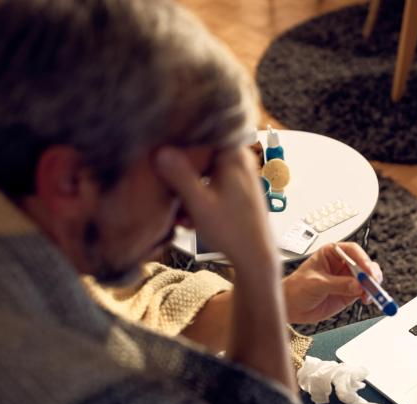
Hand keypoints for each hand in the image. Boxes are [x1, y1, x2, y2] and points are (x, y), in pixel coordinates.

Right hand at [154, 146, 275, 272]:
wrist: (255, 257)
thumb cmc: (232, 231)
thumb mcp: (199, 203)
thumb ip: (179, 175)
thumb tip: (161, 150)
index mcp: (234, 156)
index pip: (202, 133)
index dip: (181, 141)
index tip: (164, 150)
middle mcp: (240, 160)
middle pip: (201, 154)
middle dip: (182, 173)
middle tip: (169, 191)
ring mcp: (239, 175)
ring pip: (204, 172)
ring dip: (188, 191)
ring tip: (182, 214)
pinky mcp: (237, 189)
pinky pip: (211, 185)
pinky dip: (199, 198)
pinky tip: (191, 219)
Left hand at [283, 242, 381, 323]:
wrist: (291, 306)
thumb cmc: (297, 288)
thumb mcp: (316, 283)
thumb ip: (337, 284)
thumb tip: (356, 285)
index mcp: (331, 253)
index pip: (352, 250)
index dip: (362, 258)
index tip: (367, 269)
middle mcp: (342, 264)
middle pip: (363, 264)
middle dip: (371, 273)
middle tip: (373, 282)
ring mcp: (347, 279)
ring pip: (366, 278)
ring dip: (372, 285)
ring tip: (371, 294)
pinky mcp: (349, 292)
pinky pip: (364, 291)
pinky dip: (369, 295)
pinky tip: (367, 299)